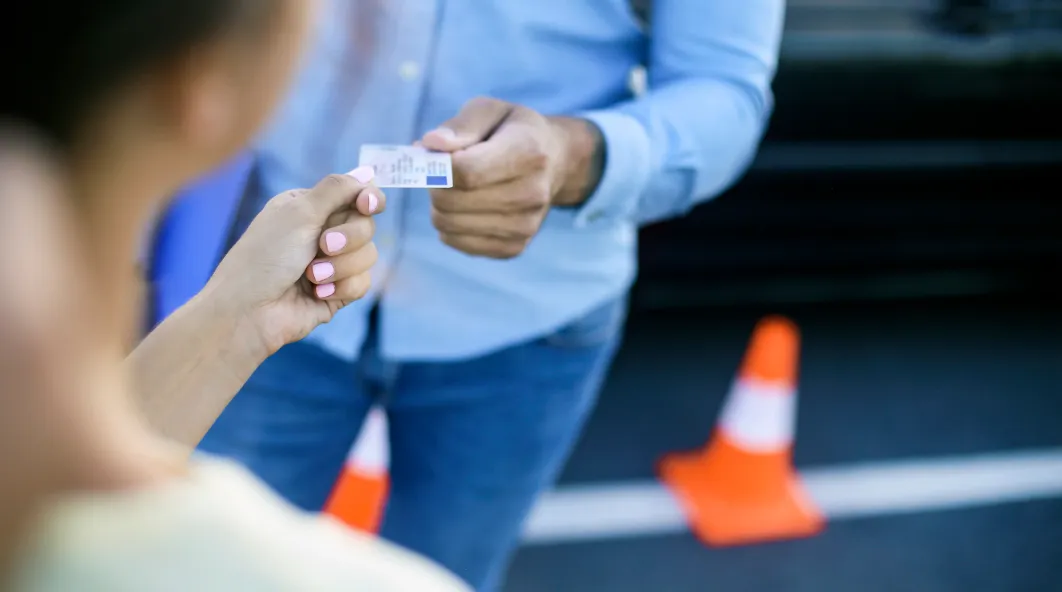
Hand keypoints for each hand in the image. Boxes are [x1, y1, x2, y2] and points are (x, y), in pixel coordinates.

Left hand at [206, 167, 384, 353]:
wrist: (249, 311)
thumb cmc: (265, 256)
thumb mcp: (298, 212)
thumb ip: (337, 189)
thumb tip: (367, 173)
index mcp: (310, 208)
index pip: (355, 195)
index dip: (368, 198)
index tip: (367, 204)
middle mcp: (322, 233)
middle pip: (366, 226)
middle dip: (348, 238)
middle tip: (323, 245)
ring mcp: (332, 264)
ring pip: (369, 255)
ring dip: (341, 266)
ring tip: (312, 276)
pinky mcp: (338, 292)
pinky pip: (363, 283)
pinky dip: (341, 287)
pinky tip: (317, 293)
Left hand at [421, 97, 603, 258]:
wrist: (555, 162)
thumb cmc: (513, 131)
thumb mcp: (490, 110)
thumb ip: (460, 126)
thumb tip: (430, 145)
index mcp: (528, 152)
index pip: (465, 171)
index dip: (438, 165)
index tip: (436, 155)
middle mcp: (532, 193)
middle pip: (452, 200)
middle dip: (435, 184)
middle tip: (444, 171)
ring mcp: (526, 226)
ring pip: (448, 224)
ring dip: (440, 206)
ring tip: (457, 188)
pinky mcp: (514, 248)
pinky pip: (456, 242)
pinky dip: (450, 225)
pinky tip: (465, 208)